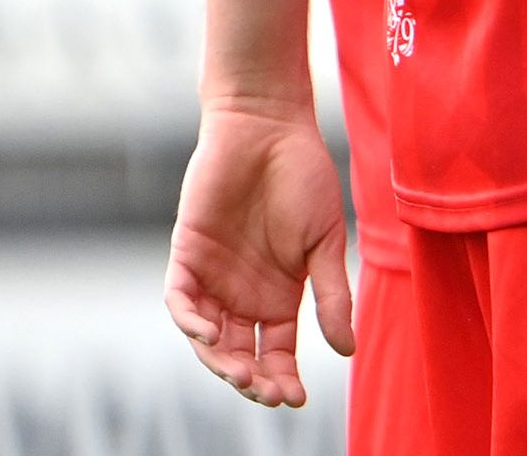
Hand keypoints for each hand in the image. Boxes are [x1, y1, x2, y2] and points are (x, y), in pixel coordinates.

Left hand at [162, 98, 354, 406]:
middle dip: (250, 380)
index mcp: (279, 295)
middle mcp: (243, 294)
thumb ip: (331, 295)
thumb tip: (346, 350)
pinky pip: (180, 301)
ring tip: (239, 374)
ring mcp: (213, 277)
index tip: (295, 399)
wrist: (268, 128)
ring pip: (207, 338)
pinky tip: (207, 332)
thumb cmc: (305, 177)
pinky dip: (189, 322)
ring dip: (219, 361)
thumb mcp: (326, 242)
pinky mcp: (186, 255)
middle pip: (238, 354)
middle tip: (264, 391)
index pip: (275, 352)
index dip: (282, 379)